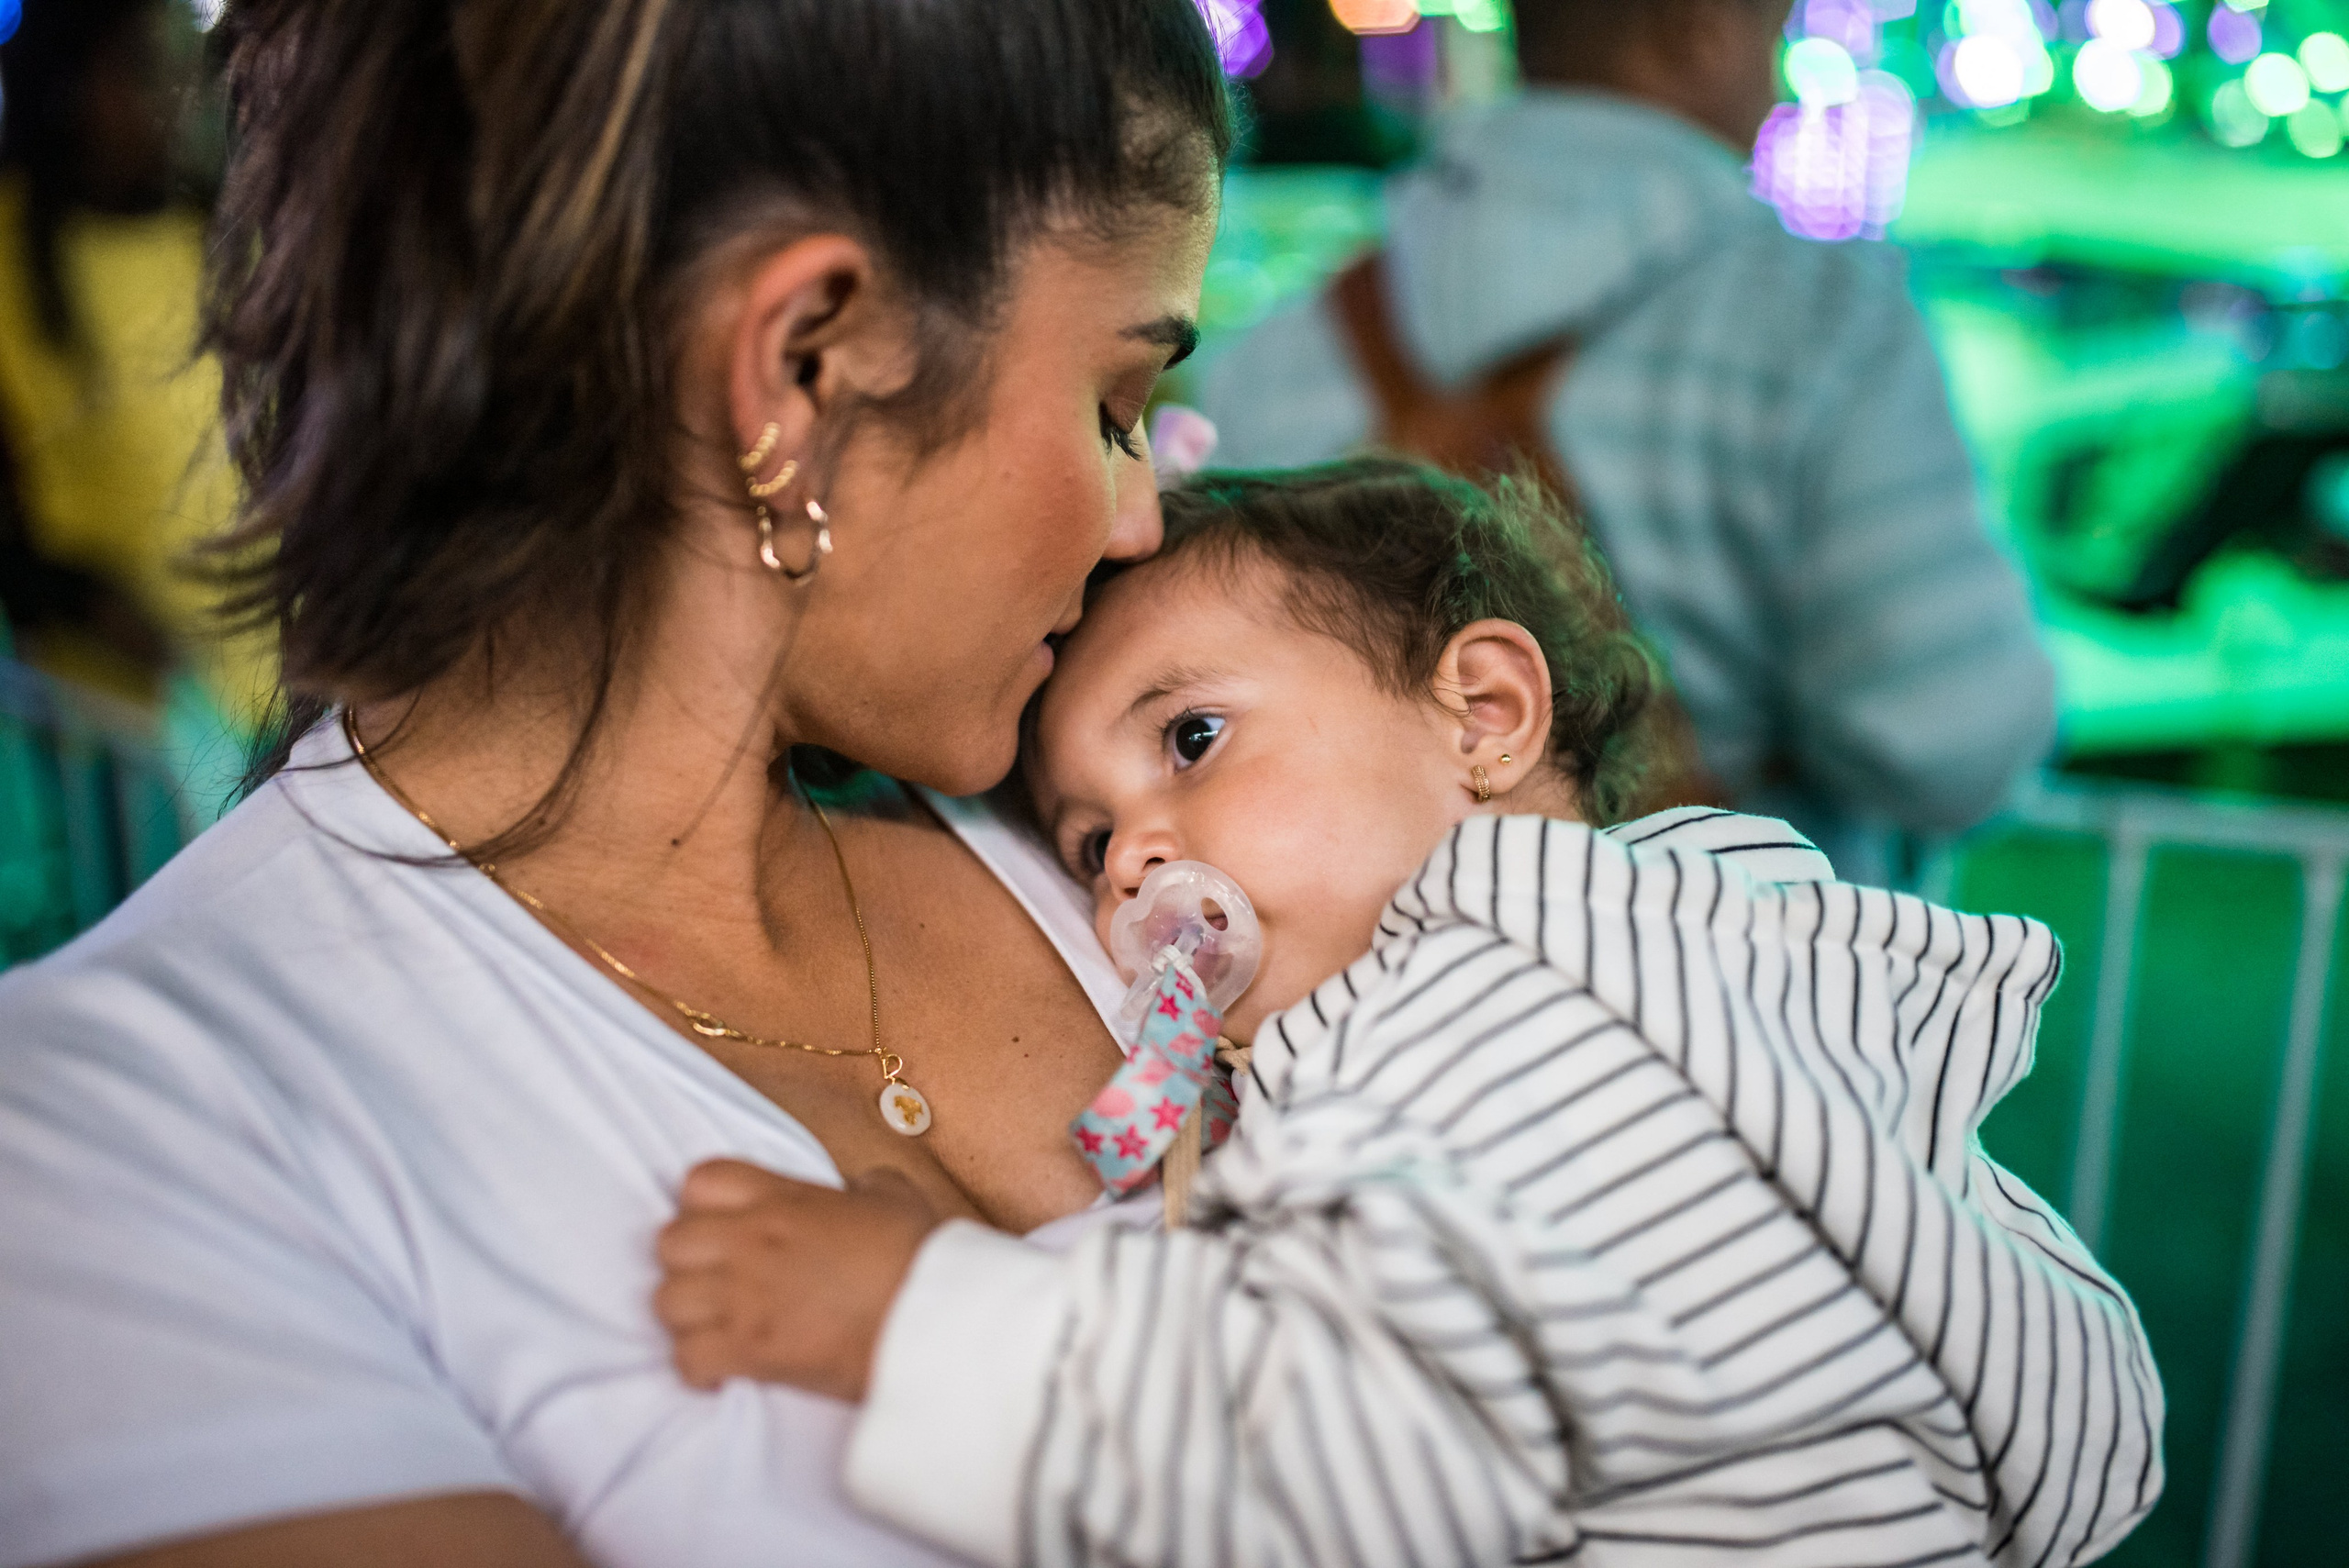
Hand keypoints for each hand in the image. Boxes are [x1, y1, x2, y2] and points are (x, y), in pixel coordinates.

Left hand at [653, 1159, 941, 1400]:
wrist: (932, 1320)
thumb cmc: (919, 1259)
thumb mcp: (896, 1197)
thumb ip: (866, 1184)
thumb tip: (857, 1190)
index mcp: (782, 1199)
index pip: (701, 1180)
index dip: (702, 1205)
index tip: (722, 1228)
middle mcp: (752, 1240)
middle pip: (669, 1243)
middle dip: (687, 1265)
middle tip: (717, 1285)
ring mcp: (745, 1295)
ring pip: (667, 1301)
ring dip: (688, 1319)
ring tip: (716, 1330)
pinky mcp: (749, 1349)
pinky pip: (687, 1359)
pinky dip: (700, 1369)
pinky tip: (725, 1372)